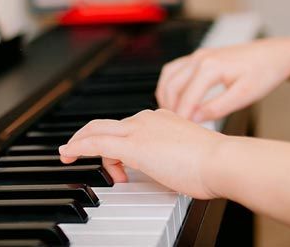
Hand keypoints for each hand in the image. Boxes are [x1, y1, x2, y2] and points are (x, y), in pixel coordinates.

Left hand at [58, 108, 225, 198]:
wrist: (221, 160)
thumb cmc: (214, 164)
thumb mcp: (189, 156)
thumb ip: (174, 157)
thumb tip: (169, 170)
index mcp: (162, 118)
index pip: (128, 126)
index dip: (116, 146)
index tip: (117, 165)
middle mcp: (148, 119)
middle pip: (107, 124)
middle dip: (86, 137)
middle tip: (74, 150)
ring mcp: (139, 130)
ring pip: (98, 130)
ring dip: (80, 144)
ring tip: (70, 157)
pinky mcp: (133, 145)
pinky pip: (96, 143)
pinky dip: (78, 147)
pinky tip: (68, 153)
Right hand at [155, 37, 289, 121]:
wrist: (275, 54)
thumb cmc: (264, 73)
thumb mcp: (244, 95)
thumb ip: (217, 108)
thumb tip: (195, 119)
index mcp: (211, 67)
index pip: (187, 97)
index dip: (182, 117)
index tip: (180, 135)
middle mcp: (200, 57)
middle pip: (172, 85)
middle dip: (170, 107)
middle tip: (174, 128)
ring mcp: (198, 54)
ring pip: (169, 75)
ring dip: (166, 94)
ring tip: (173, 114)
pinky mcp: (201, 56)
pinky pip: (176, 68)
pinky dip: (171, 84)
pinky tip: (176, 98)